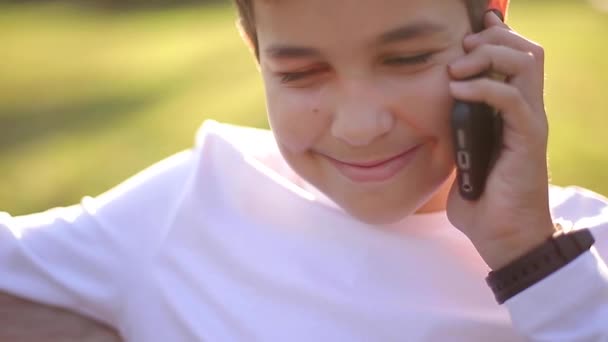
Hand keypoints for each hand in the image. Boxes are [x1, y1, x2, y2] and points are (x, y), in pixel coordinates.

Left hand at [446, 11, 555, 269]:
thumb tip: (432, 120)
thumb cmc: (482, 201)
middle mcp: (526, 111)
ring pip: (526, 63)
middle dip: (492, 37)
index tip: (468, 25)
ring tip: (459, 68)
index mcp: (511, 112)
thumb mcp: (461, 158)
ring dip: (489, 54)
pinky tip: (458, 91)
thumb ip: (455, 134)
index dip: (496, 34)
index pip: (516, 57)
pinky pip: (511, 98)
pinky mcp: (528, 140)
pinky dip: (484, 87)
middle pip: (526, 50)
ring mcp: (530, 123)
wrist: (503, 237)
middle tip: (462, 47)